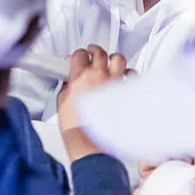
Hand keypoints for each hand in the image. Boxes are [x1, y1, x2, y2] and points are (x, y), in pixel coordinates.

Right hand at [56, 47, 126, 161]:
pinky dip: (130, 74)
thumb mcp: (62, 102)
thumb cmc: (76, 128)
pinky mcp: (125, 93)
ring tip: (111, 62)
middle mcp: (98, 76)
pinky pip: (132, 75)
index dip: (79, 55)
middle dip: (95, 50)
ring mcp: (114, 83)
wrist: (90, 143)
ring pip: (119, 58)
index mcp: (79, 77)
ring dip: (113, 58)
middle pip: (99, 52)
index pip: (79, 54)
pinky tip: (126, 76)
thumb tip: (69, 80)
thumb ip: (67, 86)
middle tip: (93, 53)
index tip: (79, 58)